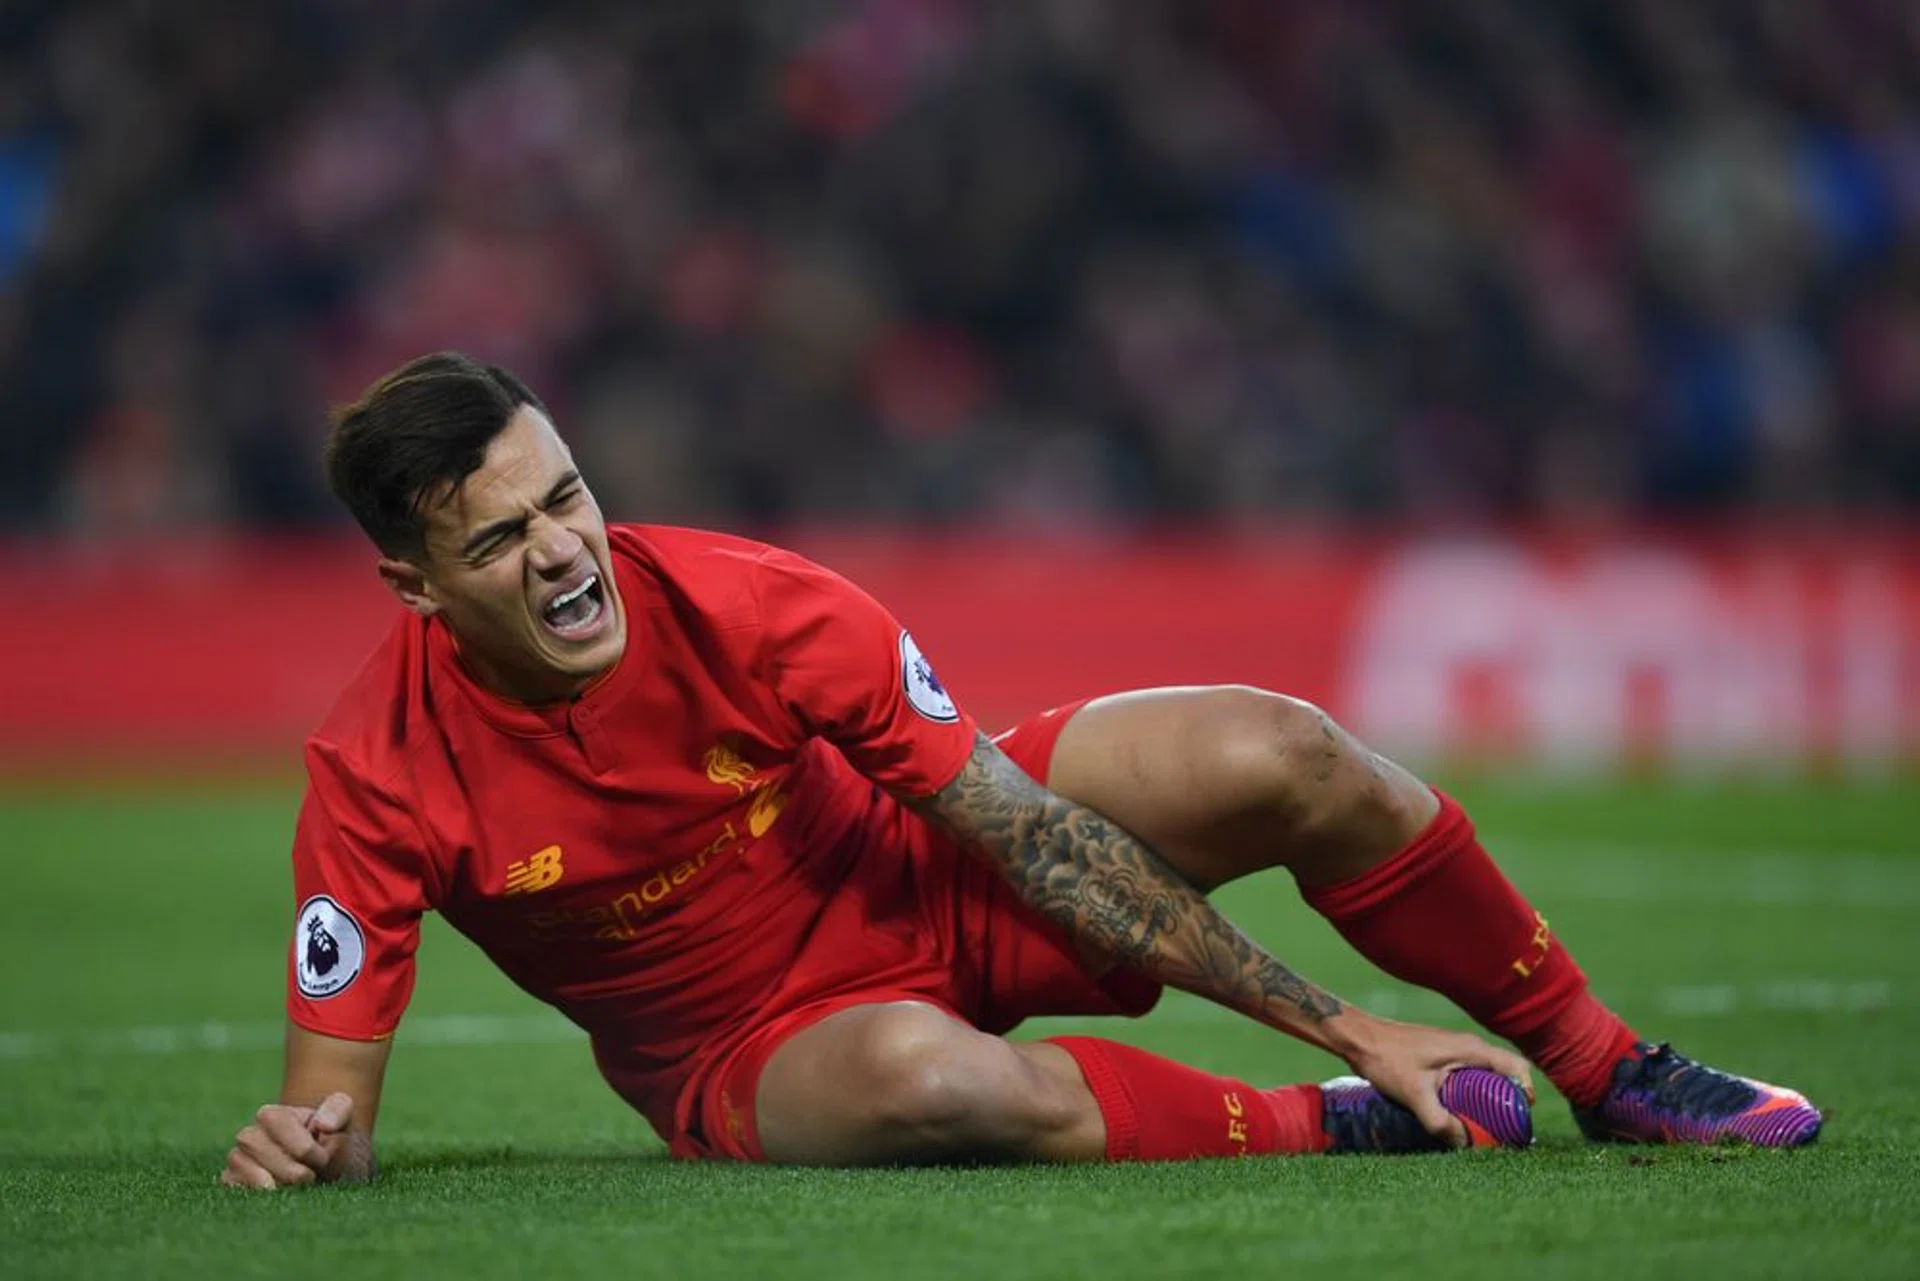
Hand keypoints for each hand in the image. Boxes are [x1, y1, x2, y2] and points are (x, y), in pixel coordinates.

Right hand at [220, 1091, 355, 1188]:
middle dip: (295, 1171)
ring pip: (254, 1177)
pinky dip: (264, 1198)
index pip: (278, 1124)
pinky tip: (282, 1197)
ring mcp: (238, 1160)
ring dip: (283, 1186)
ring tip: (299, 1187)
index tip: (321, 1158)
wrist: (318, 1164)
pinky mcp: (233, 1183)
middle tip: (312, 1177)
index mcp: (272, 1115)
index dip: (304, 1147)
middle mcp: (248, 1136)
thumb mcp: (341, 1116)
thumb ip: (338, 1111)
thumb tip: (323, 1125)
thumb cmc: (328, 1138)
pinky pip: (240, 1193)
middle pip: (265, 1154)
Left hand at [1337, 1014, 1534, 1147]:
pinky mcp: (1443, 1055)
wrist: (1360, 1039)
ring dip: (1490, 1097)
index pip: (1515, 1067)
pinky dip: (1474, 1092)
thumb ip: (1439, 1121)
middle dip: (1509, 1101)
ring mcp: (1455, 1049)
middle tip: (1505, 1129)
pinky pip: (1470, 1075)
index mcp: (1470, 1049)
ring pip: (1486, 1074)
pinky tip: (1461, 1112)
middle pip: (1504, 1073)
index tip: (1521, 1118)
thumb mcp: (1415, 1095)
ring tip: (1485, 1125)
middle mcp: (1468, 1046)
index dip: (1526, 1092)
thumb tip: (1462, 1144)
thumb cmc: (1387, 1060)